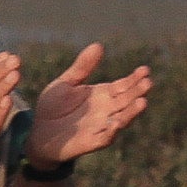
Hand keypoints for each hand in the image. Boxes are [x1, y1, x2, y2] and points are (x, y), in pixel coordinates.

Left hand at [27, 43, 151, 166]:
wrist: (38, 133)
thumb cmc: (53, 108)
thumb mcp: (66, 83)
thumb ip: (82, 67)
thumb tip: (98, 45)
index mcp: (103, 95)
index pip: (124, 85)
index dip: (135, 78)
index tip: (145, 69)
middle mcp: (107, 110)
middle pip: (126, 100)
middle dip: (137, 92)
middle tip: (148, 82)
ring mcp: (101, 126)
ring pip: (121, 119)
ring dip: (131, 112)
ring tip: (142, 102)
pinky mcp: (91, 141)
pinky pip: (105, 137)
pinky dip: (111, 131)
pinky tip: (115, 123)